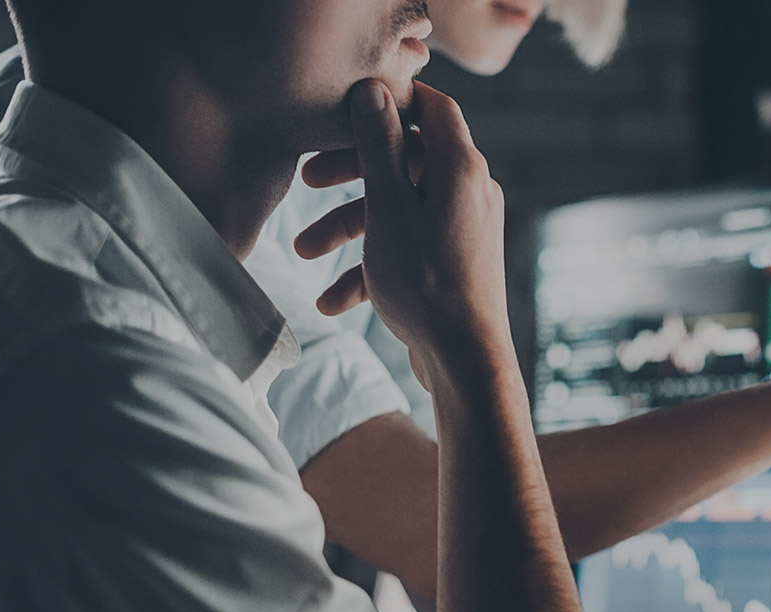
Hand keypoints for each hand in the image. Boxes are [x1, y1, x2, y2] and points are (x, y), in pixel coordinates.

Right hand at [295, 80, 509, 382]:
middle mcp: (470, 193)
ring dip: (348, 228)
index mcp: (461, 168)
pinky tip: (331, 302)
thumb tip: (374, 89)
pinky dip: (370, 266)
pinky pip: (407, 248)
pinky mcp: (453, 263)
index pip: (432, 108)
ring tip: (301, 253)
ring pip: (398, 209)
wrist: (465, 363)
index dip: (391, 100)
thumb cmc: (426, 284)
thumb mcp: (389, 208)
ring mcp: (463, 229)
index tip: (347, 106)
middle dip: (351, 171)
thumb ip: (379, 148)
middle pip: (405, 160)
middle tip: (306, 180)